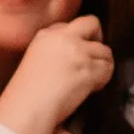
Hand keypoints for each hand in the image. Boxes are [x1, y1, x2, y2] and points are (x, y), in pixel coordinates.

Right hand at [0, 13, 114, 133]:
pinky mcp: (88, 69)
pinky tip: (90, 89)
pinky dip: (103, 80)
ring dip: (101, 65)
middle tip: (93, 58)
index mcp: (45, 35)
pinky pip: (107, 69)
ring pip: (105, 51)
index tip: (75, 56)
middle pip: (92, 23)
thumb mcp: (34, 60)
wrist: (27, 109)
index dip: (77, 40)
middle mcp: (63, 38)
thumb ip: (53, 51)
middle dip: (97, 39)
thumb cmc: (26, 94)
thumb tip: (75, 55)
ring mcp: (78, 53)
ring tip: (89, 80)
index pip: (70, 26)